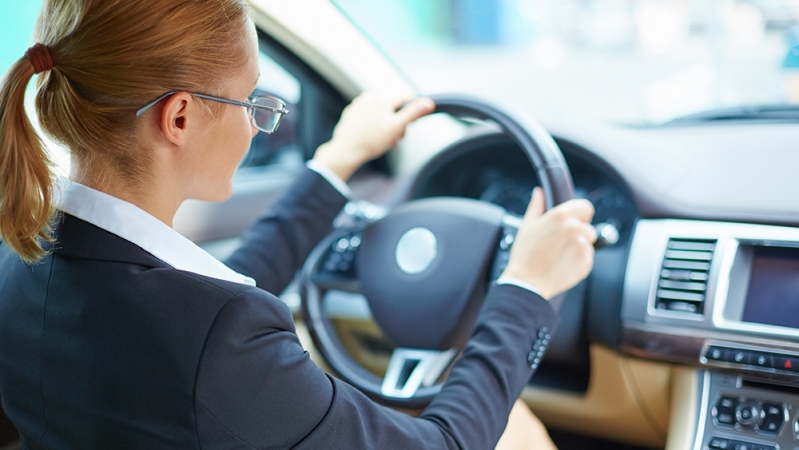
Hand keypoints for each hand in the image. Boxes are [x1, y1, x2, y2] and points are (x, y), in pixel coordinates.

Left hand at [312, 92, 434, 180]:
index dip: (411, 112)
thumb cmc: (372, 141)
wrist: (346, 151)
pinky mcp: (350, 114)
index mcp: (382, 98)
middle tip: (395, 138)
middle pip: (392, 106)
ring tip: (383, 140)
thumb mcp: (397, 127)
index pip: (405, 98)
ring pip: (379, 111)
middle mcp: (369, 97)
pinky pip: (367, 116)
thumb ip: (413, 113)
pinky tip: (370, 137)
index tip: (409, 125)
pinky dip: (372, 124)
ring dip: (385, 123)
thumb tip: (429, 102)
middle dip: (396, 121)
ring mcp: (357, 105)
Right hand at [501, 187, 596, 299]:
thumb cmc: (525, 255)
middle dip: (578, 235)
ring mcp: (582, 246)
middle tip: (561, 245)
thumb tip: (539, 192)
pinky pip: (588, 259)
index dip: (580, 215)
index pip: (586, 207)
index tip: (573, 223)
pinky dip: (579, 262)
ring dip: (579, 249)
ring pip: (588, 244)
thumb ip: (536, 206)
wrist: (528, 283)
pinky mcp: (586, 262)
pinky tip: (563, 265)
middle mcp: (574, 228)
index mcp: (561, 216)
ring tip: (560, 256)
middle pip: (588, 227)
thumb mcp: (527, 226)